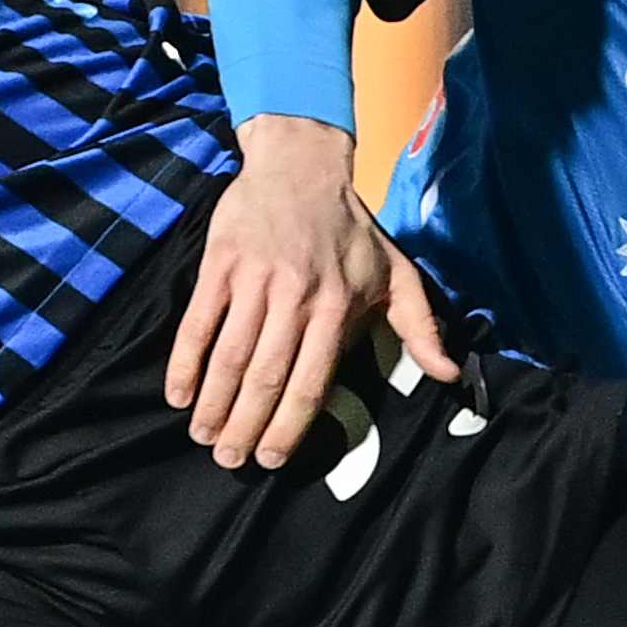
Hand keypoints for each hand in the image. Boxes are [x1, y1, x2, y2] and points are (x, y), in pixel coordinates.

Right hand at [167, 114, 455, 472]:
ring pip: (230, 355)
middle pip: (266, 377)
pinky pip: (199, 322)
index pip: (311, 382)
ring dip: (213, 402)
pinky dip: (185, 361)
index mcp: (336, 308)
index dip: (289, 426)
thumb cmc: (351, 228)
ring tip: (203, 436)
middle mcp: (295, 298)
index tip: (271, 460)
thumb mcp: (397, 273)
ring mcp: (254, 281)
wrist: (302, 165)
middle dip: (244, 425)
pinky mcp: (221, 264)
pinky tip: (178, 394)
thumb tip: (448, 374)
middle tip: (228, 461)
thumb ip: (421, 327)